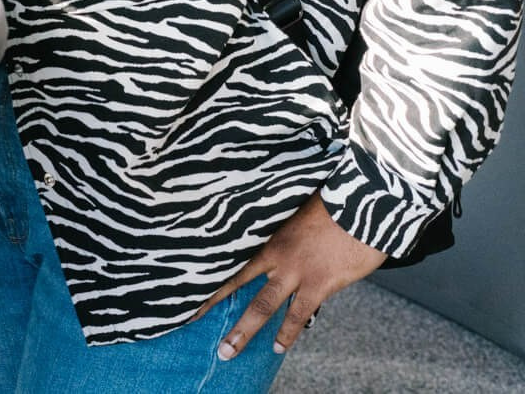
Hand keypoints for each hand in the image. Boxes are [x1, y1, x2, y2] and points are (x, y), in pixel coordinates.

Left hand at [193, 193, 386, 359]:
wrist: (365, 205)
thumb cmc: (336, 207)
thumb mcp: (302, 217)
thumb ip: (288, 237)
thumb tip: (282, 252)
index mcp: (269, 238)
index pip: (233, 263)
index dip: (213, 281)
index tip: (194, 295)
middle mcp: (276, 257)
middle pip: (238, 286)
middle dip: (214, 307)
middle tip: (192, 325)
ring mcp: (296, 272)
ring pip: (262, 306)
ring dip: (244, 331)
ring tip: (227, 352)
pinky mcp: (320, 283)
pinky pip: (298, 313)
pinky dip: (288, 332)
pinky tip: (278, 347)